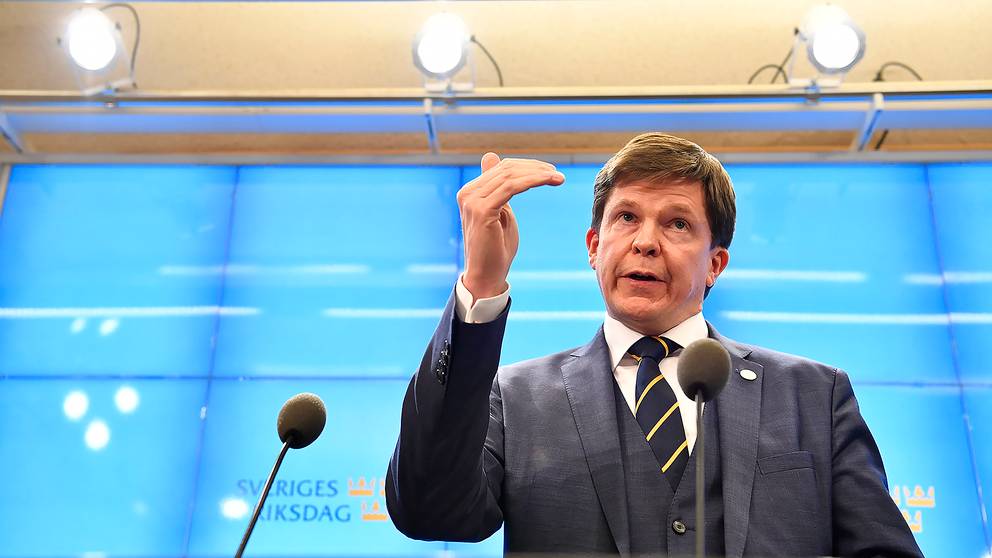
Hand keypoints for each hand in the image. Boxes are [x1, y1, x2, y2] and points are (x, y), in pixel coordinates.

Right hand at [457, 152, 564, 300]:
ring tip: (558, 178)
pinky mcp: (482, 210)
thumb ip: (497, 188)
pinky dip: (533, 181)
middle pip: (507, 169)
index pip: (501, 168)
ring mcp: (472, 201)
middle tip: (557, 174)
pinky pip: (511, 187)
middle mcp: (467, 193)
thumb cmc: (496, 248)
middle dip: (535, 168)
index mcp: (470, 192)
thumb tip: (490, 156)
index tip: (550, 172)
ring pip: (511, 176)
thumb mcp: (499, 212)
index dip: (527, 166)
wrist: (486, 275)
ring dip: (538, 174)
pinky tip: (549, 181)